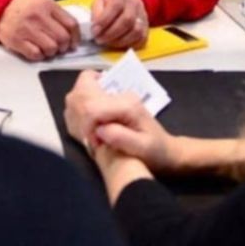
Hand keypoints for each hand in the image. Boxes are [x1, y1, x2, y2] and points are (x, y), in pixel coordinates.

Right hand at [0, 0, 79, 60]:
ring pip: (51, 48)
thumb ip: (59, 17)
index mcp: (47, 5)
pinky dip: (39, 55)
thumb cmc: (25, 9)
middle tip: (60, 47)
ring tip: (47, 48)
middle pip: (62, 38)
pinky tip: (37, 50)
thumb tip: (74, 35)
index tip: (74, 43)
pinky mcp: (17, 40)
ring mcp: (27, 29)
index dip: (75, 37)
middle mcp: (38, 16)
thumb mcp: (44, 4)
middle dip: (63, 46)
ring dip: (51, 52)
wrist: (1, 9)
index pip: (71, 24)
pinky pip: (36, 54)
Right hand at [64, 71, 181, 172]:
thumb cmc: (157, 152)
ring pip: (80, 93)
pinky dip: (79, 115)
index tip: (95, 144)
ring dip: (77, 114)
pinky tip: (90, 131)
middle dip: (79, 117)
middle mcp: (119, 97)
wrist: (167, 150)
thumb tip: (99, 131)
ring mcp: (113, 98)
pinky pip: (85, 100)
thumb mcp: (143, 149)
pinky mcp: (109, 102)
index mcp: (127, 105)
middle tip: (91, 138)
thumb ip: (122, 138)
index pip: (92, 107)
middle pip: (83, 93)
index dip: (87, 126)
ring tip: (91, 134)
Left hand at [92, 0, 148, 49]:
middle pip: (127, 21)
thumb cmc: (110, 1)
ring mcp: (142, 17)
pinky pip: (141, 38)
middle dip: (111, 34)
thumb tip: (96, 28)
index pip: (115, 7)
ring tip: (108, 42)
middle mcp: (133, 5)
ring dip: (120, 41)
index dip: (104, 21)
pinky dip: (129, 44)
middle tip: (99, 39)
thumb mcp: (99, 1)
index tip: (94, 31)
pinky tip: (118, 43)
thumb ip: (97, 13)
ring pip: (136, 31)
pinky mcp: (145, 28)